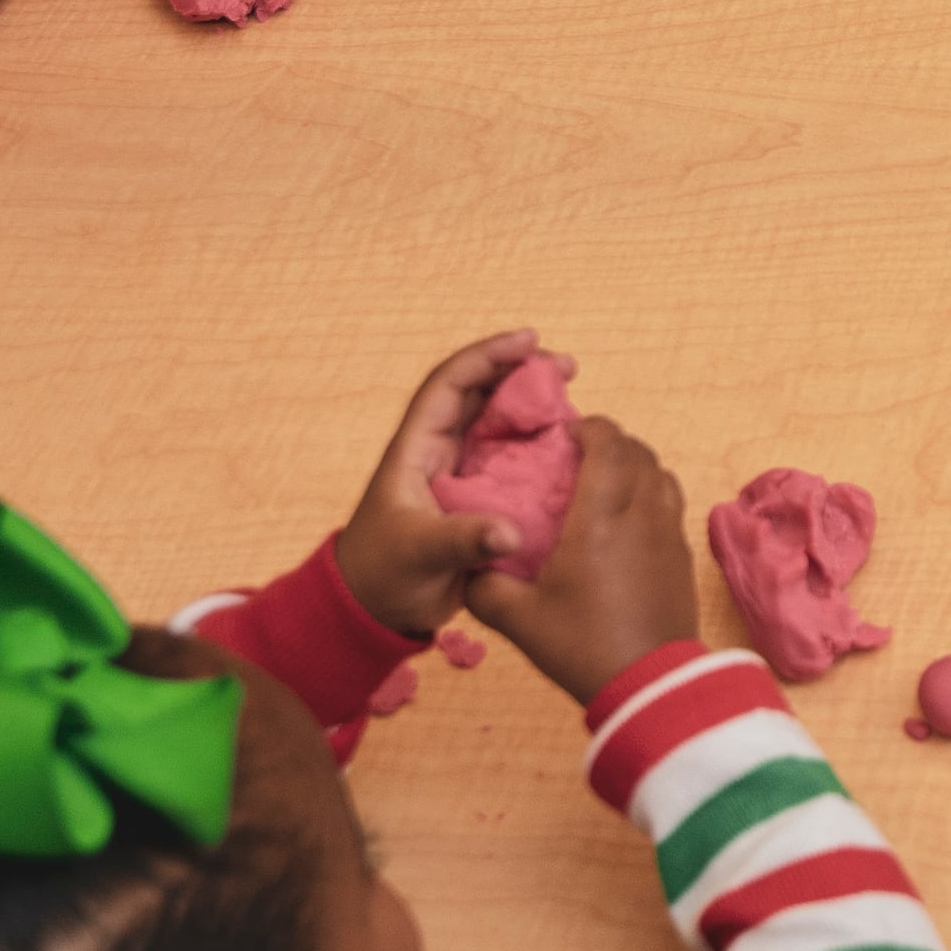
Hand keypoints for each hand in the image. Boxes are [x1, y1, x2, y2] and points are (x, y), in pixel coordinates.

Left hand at [337, 328, 541, 635]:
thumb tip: (509, 533)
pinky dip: (540, 444)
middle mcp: (440, 450)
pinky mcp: (481, 496)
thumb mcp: (419, 553)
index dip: (487, 356)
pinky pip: (514, 457)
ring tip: (572, 396)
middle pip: (482, 393)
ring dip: (534, 404)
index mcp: (416, 448)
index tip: (529, 342)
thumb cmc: (384, 574)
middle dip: (522, 370)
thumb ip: (462, 540)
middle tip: (568, 367)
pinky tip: (568, 445)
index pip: (450, 384)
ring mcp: (462, 471)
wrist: (378, 608)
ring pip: (500, 422)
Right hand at [465, 413, 697, 707]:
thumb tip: (468, 567)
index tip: (565, 434)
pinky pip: (671, 504)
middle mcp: (644, 515)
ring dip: (635, 466)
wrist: (649, 684)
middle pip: (640, 451)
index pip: (609, 444)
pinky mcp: (684, 557)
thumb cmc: (582, 646)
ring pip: (662, 474)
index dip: (590, 427)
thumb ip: (484, 585)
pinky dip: (650, 494)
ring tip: (603, 483)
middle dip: (611, 442)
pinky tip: (625, 522)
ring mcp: (671, 534)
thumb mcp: (517, 619)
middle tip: (578, 455)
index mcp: (602, 518)